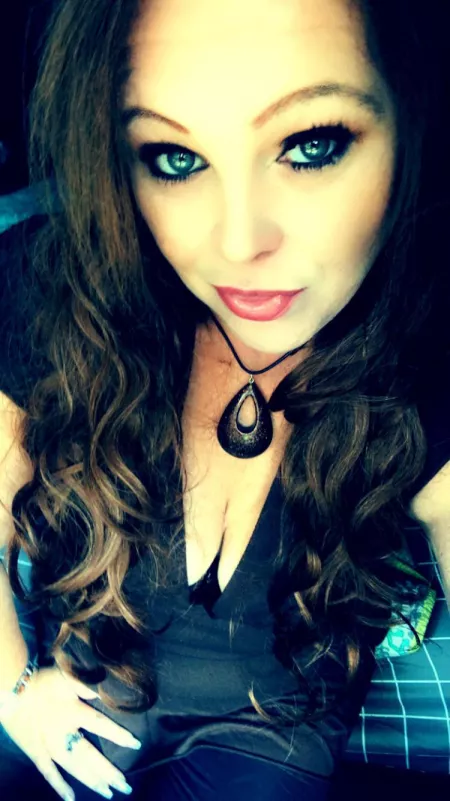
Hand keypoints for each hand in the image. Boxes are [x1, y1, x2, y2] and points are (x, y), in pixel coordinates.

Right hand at [0, 664, 140, 799]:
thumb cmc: (40, 681)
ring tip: (108, 793)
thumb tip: (106, 690)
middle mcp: (63, 733)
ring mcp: (49, 746)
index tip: (136, 745)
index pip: (101, 726)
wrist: (12, 689)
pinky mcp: (36, 753)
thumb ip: (87, 683)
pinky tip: (71, 799)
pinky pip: (49, 773)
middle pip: (90, 756)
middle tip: (126, 787)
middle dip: (108, 772)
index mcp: (73, 712)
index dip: (119, 736)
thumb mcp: (66, 676)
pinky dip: (59, 786)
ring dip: (91, 780)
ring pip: (74, 768)